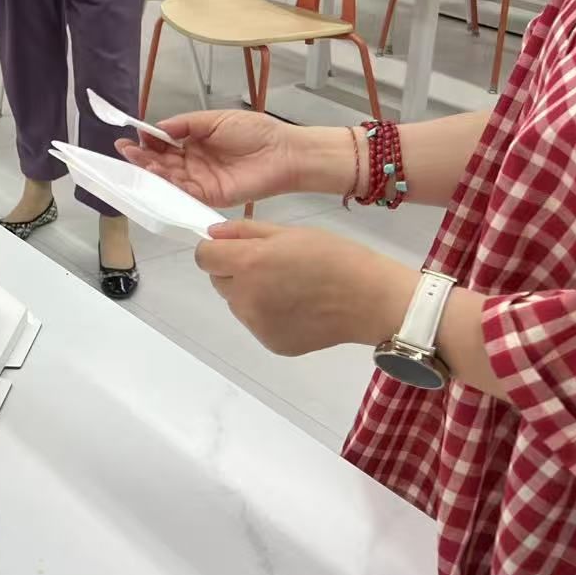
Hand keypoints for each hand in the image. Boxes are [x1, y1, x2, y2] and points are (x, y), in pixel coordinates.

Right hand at [115, 110, 307, 207]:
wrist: (283, 153)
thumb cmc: (254, 131)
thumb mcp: (216, 119)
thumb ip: (186, 123)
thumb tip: (157, 127)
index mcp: (195, 141)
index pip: (164, 143)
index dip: (148, 141)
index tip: (132, 136)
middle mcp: (194, 162)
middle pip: (162, 161)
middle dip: (143, 156)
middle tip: (126, 150)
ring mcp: (200, 180)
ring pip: (169, 177)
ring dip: (152, 170)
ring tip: (137, 160)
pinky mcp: (209, 196)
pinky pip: (184, 193)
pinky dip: (169, 186)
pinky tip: (157, 176)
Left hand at [194, 221, 414, 356]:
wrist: (372, 300)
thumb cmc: (335, 257)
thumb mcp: (290, 233)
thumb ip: (245, 232)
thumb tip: (211, 234)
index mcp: (249, 264)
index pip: (204, 257)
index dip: (217, 249)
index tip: (236, 247)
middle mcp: (245, 297)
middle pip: (219, 281)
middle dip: (235, 270)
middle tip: (272, 265)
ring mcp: (256, 324)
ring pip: (237, 302)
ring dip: (250, 292)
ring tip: (289, 286)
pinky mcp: (270, 343)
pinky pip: (256, 322)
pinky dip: (268, 314)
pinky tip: (297, 307)